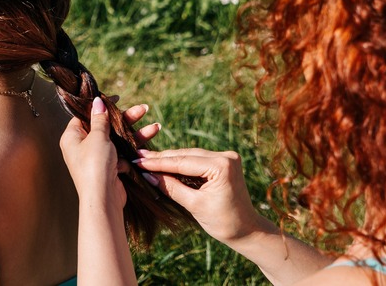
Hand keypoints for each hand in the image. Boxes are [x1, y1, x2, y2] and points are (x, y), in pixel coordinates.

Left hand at [59, 97, 158, 208]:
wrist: (103, 198)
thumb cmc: (94, 165)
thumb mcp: (97, 137)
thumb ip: (99, 119)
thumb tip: (97, 102)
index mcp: (72, 137)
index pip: (85, 115)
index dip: (101, 106)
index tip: (116, 99)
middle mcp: (82, 146)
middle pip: (106, 126)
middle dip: (126, 119)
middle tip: (143, 109)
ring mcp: (97, 157)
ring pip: (118, 140)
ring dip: (136, 134)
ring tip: (155, 128)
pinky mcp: (110, 167)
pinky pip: (122, 154)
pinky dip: (133, 152)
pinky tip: (144, 150)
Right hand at [134, 148, 263, 244]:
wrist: (247, 230)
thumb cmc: (223, 222)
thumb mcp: (194, 205)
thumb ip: (172, 188)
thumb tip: (148, 176)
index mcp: (221, 166)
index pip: (182, 162)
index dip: (158, 163)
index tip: (138, 162)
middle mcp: (225, 156)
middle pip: (185, 155)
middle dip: (161, 158)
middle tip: (138, 157)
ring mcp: (226, 157)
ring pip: (190, 156)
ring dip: (169, 159)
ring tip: (146, 160)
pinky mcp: (223, 162)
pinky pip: (197, 160)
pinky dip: (181, 164)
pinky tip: (164, 164)